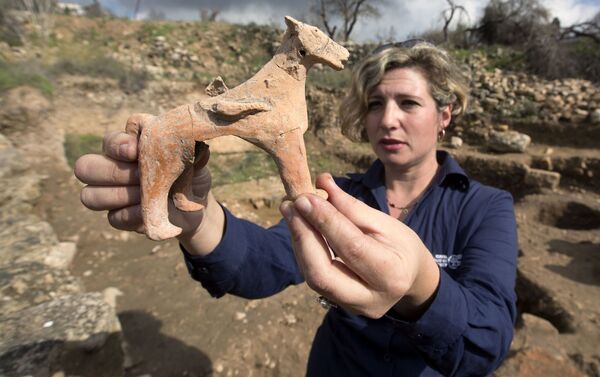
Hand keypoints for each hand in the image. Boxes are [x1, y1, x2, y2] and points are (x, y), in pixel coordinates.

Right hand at [74, 131, 218, 246]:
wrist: (197, 207)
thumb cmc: (191, 175)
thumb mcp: (195, 161)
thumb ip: (191, 150)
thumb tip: (197, 144)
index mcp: (129, 147)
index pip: (109, 140)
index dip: (117, 145)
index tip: (135, 151)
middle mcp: (113, 168)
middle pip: (85, 167)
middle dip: (112, 172)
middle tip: (140, 176)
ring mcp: (112, 195)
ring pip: (89, 195)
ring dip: (118, 195)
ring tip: (145, 195)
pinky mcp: (120, 217)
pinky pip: (113, 218)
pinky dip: (130, 215)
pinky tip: (147, 213)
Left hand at [280, 174, 439, 318]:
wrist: (411, 278)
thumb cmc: (400, 245)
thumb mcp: (384, 222)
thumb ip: (351, 207)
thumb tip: (321, 182)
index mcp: (391, 274)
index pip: (351, 247)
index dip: (325, 221)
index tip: (305, 198)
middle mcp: (370, 298)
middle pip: (323, 274)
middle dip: (303, 237)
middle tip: (290, 205)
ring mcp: (353, 307)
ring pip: (314, 278)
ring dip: (299, 242)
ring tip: (291, 211)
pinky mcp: (339, 305)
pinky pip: (315, 278)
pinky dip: (305, 251)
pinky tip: (300, 228)